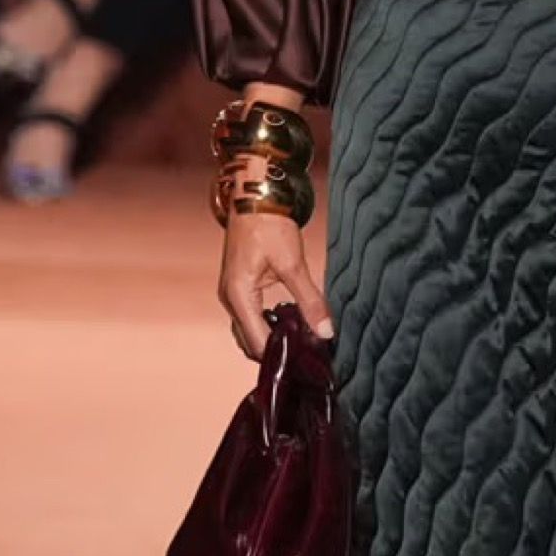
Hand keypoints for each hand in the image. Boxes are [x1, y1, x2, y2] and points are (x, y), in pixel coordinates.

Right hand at [219, 210, 332, 359]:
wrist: (255, 196)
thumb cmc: (270, 225)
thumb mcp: (293, 265)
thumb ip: (310, 301)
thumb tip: (326, 332)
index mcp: (239, 297)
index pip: (258, 343)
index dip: (281, 355)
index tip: (306, 359)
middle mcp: (229, 299)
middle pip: (250, 342)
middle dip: (276, 351)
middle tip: (307, 352)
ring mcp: (231, 294)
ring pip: (248, 332)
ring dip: (271, 339)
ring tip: (301, 339)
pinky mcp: (238, 288)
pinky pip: (249, 318)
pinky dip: (267, 325)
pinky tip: (289, 322)